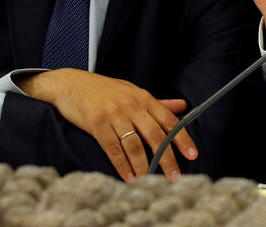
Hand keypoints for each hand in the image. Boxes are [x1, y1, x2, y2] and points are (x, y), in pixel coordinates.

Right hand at [18, 69, 196, 181]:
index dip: (182, 138)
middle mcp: (133, 106)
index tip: (193, 154)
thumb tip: (182, 106)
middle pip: (155, 135)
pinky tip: (127, 176)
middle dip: (167, 158)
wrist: (72, 84)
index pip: (170, 120)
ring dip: (143, 165)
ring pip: (134, 144)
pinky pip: (112, 148)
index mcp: (145, 98)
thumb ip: (158, 102)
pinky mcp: (97, 123)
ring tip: (149, 181)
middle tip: (174, 176)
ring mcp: (114, 114)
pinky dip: (121, 164)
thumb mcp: (134, 91)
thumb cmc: (105, 89)